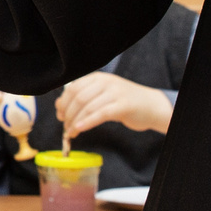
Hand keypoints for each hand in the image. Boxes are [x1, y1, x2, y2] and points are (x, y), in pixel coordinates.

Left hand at [56, 73, 173, 136]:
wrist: (151, 105)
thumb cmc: (124, 102)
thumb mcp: (102, 95)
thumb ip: (83, 98)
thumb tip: (59, 106)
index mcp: (98, 78)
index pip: (73, 88)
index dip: (63, 102)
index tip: (59, 115)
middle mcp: (105, 82)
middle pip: (78, 97)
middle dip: (68, 114)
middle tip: (65, 126)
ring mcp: (115, 92)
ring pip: (87, 106)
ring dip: (76, 121)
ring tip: (71, 132)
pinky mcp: (123, 105)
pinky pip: (100, 114)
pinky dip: (87, 122)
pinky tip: (79, 129)